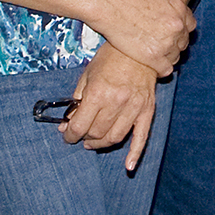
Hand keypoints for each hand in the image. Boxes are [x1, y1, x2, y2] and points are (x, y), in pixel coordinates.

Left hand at [63, 46, 158, 167]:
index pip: (79, 126)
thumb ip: (77, 99)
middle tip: (81, 134)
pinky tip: (128, 166)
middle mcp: (116, 102)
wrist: (139, 48)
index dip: (70, 134)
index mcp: (98, 93)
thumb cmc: (111, 58)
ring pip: (114, 138)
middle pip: (96, 133)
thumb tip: (67, 122)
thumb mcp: (88, 74)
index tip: (67, 135)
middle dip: (84, 137)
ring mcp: (133, 107)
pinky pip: (142, 136)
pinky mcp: (147, 110)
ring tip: (94, 142)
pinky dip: (135, 154)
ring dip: (101, 144)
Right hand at [86, 0, 194, 76]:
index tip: (171, 31)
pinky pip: (165, 69)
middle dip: (174, 43)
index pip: (190, 24)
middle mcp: (176, 25)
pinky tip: (152, 65)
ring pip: (176, 57)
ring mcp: (166, 42)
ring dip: (167, 57)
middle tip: (161, 44)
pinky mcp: (153, 56)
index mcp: (177, 6)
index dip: (180, 29)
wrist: (105, 2)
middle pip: (184, 42)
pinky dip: (160, 69)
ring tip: (156, 56)